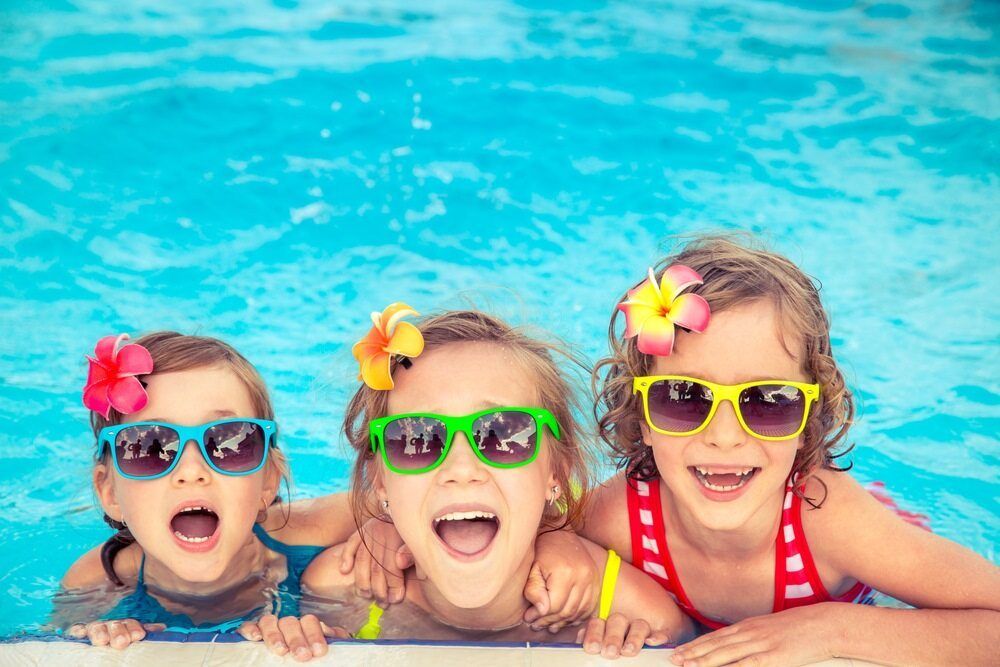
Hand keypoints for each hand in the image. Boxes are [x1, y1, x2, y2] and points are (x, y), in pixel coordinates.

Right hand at [67, 619, 164, 648]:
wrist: (101, 638)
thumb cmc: (122, 636)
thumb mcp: (133, 632)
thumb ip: (145, 629)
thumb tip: (161, 627)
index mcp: (125, 624)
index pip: (131, 624)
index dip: (134, 628)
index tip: (139, 636)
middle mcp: (110, 624)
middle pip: (115, 625)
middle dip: (119, 632)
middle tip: (122, 642)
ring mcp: (95, 627)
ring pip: (97, 627)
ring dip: (100, 632)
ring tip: (102, 640)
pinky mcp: (79, 631)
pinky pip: (77, 629)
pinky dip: (78, 630)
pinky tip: (79, 632)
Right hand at [237, 614, 348, 661]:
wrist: (299, 661)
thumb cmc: (310, 655)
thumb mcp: (321, 647)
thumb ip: (331, 638)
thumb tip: (331, 633)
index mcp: (305, 626)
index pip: (309, 622)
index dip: (314, 635)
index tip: (319, 651)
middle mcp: (286, 625)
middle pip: (290, 622)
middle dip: (297, 639)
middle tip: (302, 656)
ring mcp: (269, 628)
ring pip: (269, 621)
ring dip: (275, 635)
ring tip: (281, 650)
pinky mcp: (251, 633)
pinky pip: (248, 626)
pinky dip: (250, 629)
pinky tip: (256, 638)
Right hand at [337, 518, 412, 604]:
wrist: (407, 510)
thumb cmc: (415, 535)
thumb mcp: (420, 543)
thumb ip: (414, 554)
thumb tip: (401, 563)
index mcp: (400, 535)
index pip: (392, 565)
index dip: (394, 584)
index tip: (395, 599)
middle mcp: (383, 532)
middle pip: (376, 566)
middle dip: (379, 588)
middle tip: (382, 603)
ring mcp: (370, 530)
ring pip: (362, 559)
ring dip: (362, 580)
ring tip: (366, 595)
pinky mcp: (362, 530)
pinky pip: (351, 543)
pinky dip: (346, 556)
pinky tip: (345, 570)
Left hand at [523, 530, 598, 632]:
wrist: (560, 534)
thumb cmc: (542, 550)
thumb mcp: (532, 568)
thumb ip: (533, 589)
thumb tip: (541, 610)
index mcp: (565, 572)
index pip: (553, 606)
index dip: (539, 616)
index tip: (528, 618)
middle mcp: (583, 576)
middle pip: (566, 611)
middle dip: (549, 621)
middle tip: (535, 624)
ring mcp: (592, 579)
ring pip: (578, 612)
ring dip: (562, 621)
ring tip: (548, 624)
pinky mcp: (596, 582)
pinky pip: (588, 607)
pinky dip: (576, 616)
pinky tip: (563, 618)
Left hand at [577, 613, 669, 658]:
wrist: (625, 663)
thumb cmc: (603, 656)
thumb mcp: (594, 650)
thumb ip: (589, 643)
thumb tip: (577, 642)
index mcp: (603, 628)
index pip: (597, 622)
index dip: (594, 633)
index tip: (591, 648)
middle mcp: (621, 627)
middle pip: (618, 621)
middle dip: (613, 636)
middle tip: (609, 652)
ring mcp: (639, 632)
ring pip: (639, 625)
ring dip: (634, 637)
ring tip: (628, 651)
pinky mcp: (658, 638)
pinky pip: (661, 633)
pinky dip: (658, 636)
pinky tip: (653, 642)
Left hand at [670, 603, 843, 666]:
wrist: (824, 624)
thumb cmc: (799, 628)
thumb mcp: (771, 628)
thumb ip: (752, 636)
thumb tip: (736, 644)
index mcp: (748, 626)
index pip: (715, 637)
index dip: (696, 646)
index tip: (680, 652)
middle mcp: (749, 633)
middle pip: (715, 645)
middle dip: (693, 654)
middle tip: (675, 660)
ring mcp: (760, 644)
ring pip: (725, 654)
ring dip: (704, 661)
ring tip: (687, 666)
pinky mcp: (773, 657)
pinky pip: (747, 665)